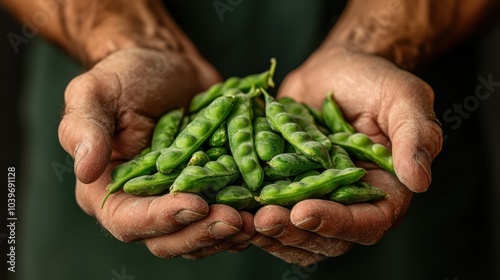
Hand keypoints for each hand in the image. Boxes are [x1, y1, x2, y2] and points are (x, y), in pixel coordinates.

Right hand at [58, 48, 253, 258]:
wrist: (166, 66)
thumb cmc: (125, 77)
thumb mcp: (94, 92)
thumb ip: (85, 129)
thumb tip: (85, 169)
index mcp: (109, 189)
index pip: (129, 221)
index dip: (161, 220)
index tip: (195, 205)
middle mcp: (143, 203)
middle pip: (169, 239)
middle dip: (202, 233)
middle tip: (234, 219)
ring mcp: (179, 199)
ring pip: (200, 235)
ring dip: (228, 233)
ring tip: (256, 220)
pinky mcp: (208, 190)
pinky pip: (223, 215)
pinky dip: (244, 217)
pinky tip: (265, 209)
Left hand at [251, 47, 441, 265]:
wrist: (335, 71)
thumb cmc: (376, 81)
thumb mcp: (404, 99)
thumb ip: (416, 136)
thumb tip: (419, 180)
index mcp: (383, 192)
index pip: (365, 223)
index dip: (335, 224)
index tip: (304, 212)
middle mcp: (348, 203)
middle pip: (323, 236)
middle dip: (292, 231)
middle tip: (264, 219)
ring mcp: (314, 197)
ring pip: (292, 232)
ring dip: (266, 231)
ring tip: (239, 218)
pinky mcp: (285, 186)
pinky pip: (268, 209)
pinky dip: (248, 211)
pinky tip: (227, 203)